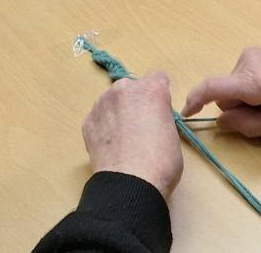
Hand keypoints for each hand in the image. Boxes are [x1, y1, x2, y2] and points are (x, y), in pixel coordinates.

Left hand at [79, 73, 183, 199]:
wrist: (130, 183)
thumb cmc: (161, 162)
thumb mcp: (172, 133)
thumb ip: (161, 115)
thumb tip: (152, 116)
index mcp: (150, 89)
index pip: (158, 78)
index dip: (161, 93)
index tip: (161, 110)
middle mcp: (123, 89)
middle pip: (132, 87)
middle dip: (137, 101)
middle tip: (142, 126)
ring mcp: (102, 103)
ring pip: (112, 101)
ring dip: (119, 112)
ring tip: (124, 139)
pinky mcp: (88, 120)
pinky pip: (99, 118)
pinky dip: (105, 127)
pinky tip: (111, 146)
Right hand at [183, 48, 260, 140]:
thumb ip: (250, 126)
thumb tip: (222, 121)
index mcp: (258, 81)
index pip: (214, 87)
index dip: (195, 100)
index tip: (186, 113)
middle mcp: (250, 61)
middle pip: (225, 91)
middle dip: (238, 107)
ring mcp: (252, 54)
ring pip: (232, 86)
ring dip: (246, 100)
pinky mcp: (255, 54)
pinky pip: (240, 78)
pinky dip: (250, 91)